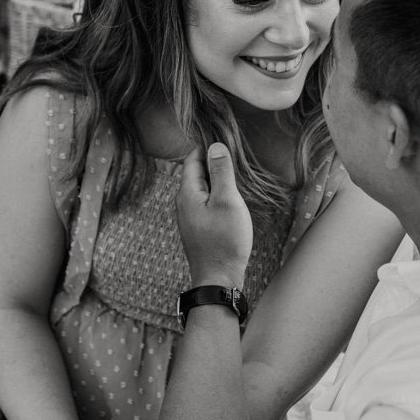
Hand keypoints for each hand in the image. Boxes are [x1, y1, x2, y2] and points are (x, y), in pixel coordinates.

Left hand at [176, 143, 252, 286]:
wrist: (218, 280)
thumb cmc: (224, 241)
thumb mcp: (227, 201)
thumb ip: (221, 173)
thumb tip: (214, 146)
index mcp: (187, 193)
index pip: (192, 159)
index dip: (207, 147)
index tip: (224, 139)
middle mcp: (183, 203)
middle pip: (196, 173)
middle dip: (213, 163)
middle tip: (235, 155)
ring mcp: (189, 217)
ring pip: (202, 189)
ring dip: (217, 181)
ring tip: (236, 175)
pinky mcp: (198, 229)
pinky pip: (205, 203)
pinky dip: (217, 196)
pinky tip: (231, 200)